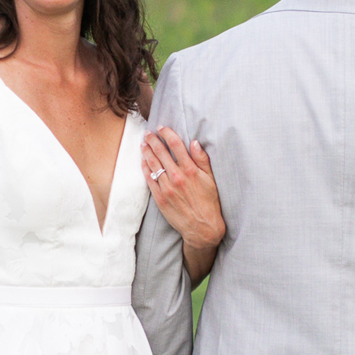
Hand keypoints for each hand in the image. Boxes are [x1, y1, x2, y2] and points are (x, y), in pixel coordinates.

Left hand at [142, 128, 225, 280]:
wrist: (202, 227)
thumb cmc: (209, 202)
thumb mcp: (211, 179)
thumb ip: (202, 160)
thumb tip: (194, 142)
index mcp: (190, 170)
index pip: (176, 145)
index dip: (167, 134)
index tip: (162, 127)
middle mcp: (177, 176)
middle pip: (161, 152)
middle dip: (153, 140)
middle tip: (148, 133)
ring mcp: (166, 187)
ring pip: (153, 164)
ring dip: (146, 152)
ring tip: (143, 144)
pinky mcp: (159, 197)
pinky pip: (149, 179)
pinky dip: (145, 168)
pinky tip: (143, 161)